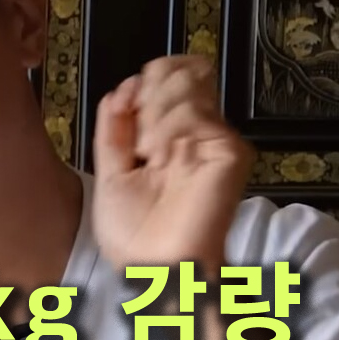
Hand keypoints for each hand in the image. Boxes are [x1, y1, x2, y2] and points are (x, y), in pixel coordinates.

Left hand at [91, 55, 254, 272]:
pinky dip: (167, 127)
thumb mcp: (109, 171)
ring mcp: (214, 141)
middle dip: (149, 90)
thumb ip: (114, 126)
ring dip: (154, 113)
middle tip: (138, 134)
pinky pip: (195, 112)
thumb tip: (124, 87)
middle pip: (181, 71)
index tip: (126, 105)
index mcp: (169, 139)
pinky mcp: (229, 152)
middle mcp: (195, 136)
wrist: (151, 269)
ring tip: (148, 153)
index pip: (168, 78)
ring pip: (186, 84)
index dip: (145, 80)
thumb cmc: (134, 237)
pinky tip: (159, 156)